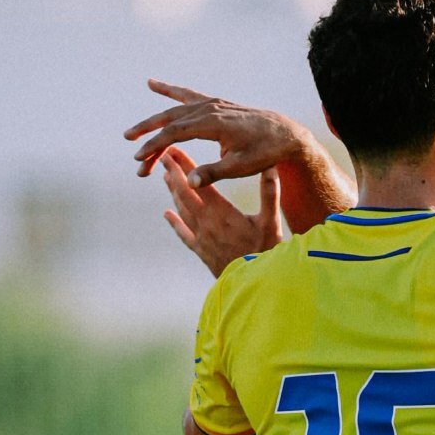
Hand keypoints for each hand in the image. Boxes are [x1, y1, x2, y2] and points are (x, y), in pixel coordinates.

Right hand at [125, 79, 306, 187]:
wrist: (287, 135)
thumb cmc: (266, 153)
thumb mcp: (242, 167)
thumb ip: (214, 173)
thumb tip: (189, 183)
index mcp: (214, 123)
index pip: (175, 133)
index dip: (155, 146)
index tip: (140, 160)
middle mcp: (211, 109)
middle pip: (170, 119)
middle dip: (148, 135)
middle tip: (131, 150)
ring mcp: (214, 104)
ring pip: (175, 109)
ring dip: (154, 122)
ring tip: (132, 133)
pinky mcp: (217, 104)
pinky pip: (188, 96)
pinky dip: (170, 91)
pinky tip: (152, 84)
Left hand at [160, 146, 282, 276]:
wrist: (253, 283)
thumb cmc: (265, 251)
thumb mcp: (271, 221)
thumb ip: (270, 194)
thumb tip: (270, 167)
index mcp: (222, 212)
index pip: (199, 183)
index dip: (185, 166)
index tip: (173, 151)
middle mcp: (206, 223)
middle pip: (185, 193)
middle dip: (174, 173)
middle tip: (163, 156)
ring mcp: (201, 238)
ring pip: (182, 210)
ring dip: (173, 192)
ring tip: (165, 177)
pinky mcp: (202, 251)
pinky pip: (183, 233)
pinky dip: (175, 222)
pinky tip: (167, 214)